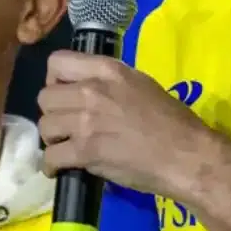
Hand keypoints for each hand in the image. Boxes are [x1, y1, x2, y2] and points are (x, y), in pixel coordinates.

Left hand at [37, 51, 213, 198]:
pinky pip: (51, 156)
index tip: (64, 94)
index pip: (57, 62)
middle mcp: (92, 90)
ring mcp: (87, 121)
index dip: (54, 80)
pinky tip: (60, 168)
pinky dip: (52, 165)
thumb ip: (110, 81)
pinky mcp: (86, 151)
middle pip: (45, 97)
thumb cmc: (171, 121)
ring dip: (52, 139)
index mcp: (107, 70)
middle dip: (52, 112)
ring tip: (64, 146)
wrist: (186, 155)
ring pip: (45, 125)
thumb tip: (87, 86)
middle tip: (65, 125)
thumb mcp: (140, 84)